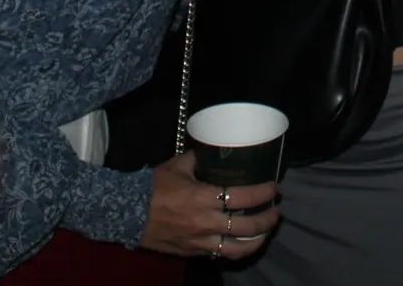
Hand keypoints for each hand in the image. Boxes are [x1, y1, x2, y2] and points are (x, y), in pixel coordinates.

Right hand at [138, 151, 278, 259]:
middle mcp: (206, 222)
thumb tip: (218, 148)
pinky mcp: (193, 252)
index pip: (243, 196)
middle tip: (276, 210)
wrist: (126, 212)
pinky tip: (243, 242)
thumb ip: (201, 158)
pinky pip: (220, 255)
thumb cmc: (153, 186)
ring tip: (265, 232)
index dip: (263, 193)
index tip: (274, 188)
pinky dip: (236, 250)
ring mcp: (200, 241)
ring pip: (238, 248)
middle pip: (247, 226)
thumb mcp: (178, 165)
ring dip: (257, 240)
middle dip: (268, 219)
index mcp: (204, 197)